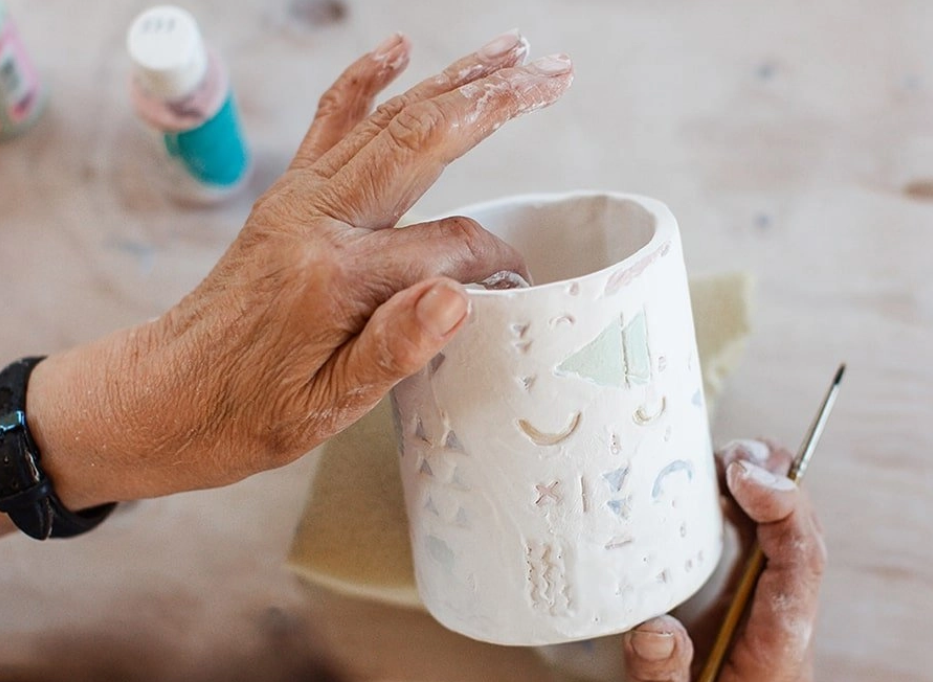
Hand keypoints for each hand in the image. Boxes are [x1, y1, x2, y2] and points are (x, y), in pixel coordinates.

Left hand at [23, 31, 573, 509]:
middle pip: (422, 139)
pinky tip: (398, 50)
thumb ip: (395, 347)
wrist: (166, 394)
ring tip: (511, 50)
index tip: (515, 282)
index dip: (493, 259)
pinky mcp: (288, 197)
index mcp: (336, 275)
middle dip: (497, 99)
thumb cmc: (246, 410)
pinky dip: (367, 80)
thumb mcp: (325, 406)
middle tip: (555, 73)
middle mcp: (317, 218)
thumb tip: (460, 296)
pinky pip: (332, 121)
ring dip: (454, 80)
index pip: (447, 244)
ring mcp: (299, 198)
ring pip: (388, 118)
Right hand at [621, 440, 826, 681]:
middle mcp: (779, 606)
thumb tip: (655, 627)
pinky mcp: (743, 582)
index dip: (782, 507)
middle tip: (730, 454)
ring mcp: (764, 591)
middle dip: (774, 478)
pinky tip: (705, 480)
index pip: (802, 560)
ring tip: (717, 456)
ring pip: (781, 521)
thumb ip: (664, 673)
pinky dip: (736, 496)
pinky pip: (754, 529)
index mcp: (778, 639)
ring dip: (758, 479)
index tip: (741, 476)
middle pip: (800, 527)